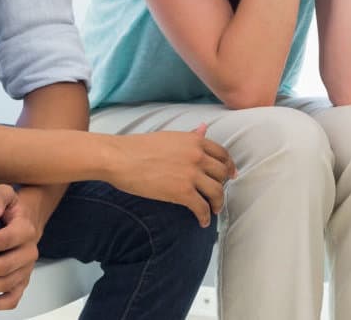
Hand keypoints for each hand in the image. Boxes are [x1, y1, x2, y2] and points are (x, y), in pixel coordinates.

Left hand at [0, 185, 39, 311]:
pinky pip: (13, 298)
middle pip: (3, 266)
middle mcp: (29, 252)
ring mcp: (26, 269)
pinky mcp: (22, 281)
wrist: (29, 218)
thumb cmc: (12, 207)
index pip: (3, 240)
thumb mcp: (5, 192)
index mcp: (26, 229)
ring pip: (6, 284)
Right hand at [104, 126, 233, 226]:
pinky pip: (202, 207)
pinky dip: (204, 217)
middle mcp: (198, 156)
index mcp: (195, 141)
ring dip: (218, 203)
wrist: (119, 158)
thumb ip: (190, 136)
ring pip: (217, 192)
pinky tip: (202, 222)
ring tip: (213, 210)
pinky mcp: (182, 192)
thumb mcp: (169, 137)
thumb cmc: (138, 147)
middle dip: (223, 185)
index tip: (230, 175)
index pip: (222, 154)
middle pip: (222, 173)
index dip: (229, 166)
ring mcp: (191, 174)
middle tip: (218, 195)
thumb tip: (203, 128)